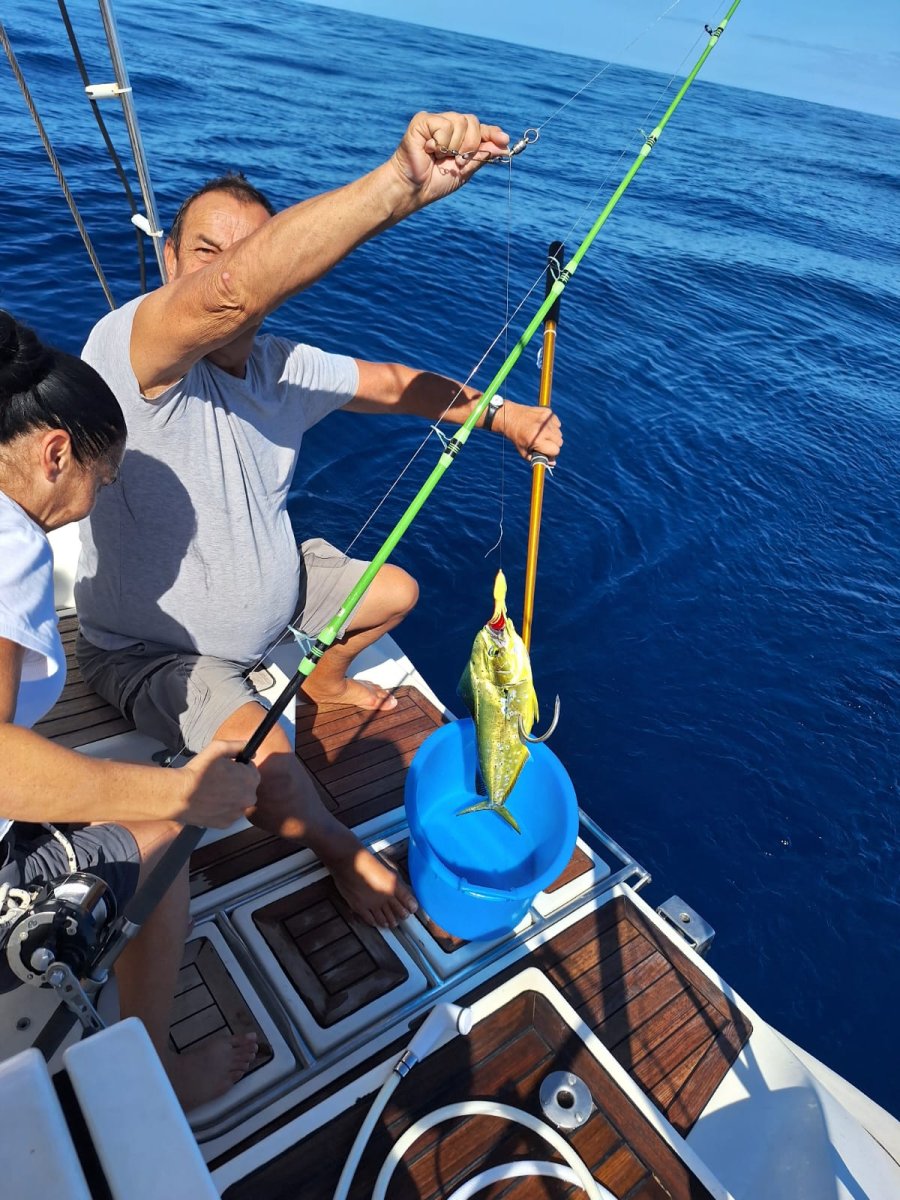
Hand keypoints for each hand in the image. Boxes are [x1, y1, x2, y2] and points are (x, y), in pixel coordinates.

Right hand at [174, 740, 259, 828]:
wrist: (179, 795)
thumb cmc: (198, 771)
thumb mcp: (218, 748)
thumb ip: (238, 746)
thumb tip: (249, 748)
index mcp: (251, 779)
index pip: (251, 770)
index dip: (238, 767)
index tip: (227, 768)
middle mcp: (249, 798)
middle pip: (247, 787)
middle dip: (236, 782)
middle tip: (218, 779)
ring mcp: (238, 813)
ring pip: (238, 801)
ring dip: (230, 796)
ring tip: (212, 791)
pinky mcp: (227, 824)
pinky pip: (229, 814)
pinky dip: (222, 809)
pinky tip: (210, 803)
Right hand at [391, 111, 508, 207]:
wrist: (414, 188)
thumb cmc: (436, 181)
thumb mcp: (465, 170)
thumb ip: (482, 155)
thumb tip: (504, 146)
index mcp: (461, 137)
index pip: (481, 129)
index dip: (493, 133)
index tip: (504, 141)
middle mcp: (450, 126)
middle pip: (473, 123)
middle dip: (469, 146)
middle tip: (456, 162)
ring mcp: (436, 121)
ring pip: (460, 122)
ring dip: (453, 147)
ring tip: (439, 157)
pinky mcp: (423, 120)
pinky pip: (445, 125)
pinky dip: (440, 142)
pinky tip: (428, 150)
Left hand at [494, 401, 562, 465]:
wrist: (510, 417)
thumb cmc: (517, 437)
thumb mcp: (524, 451)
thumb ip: (538, 459)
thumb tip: (553, 463)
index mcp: (537, 440)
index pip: (555, 450)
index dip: (551, 453)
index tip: (546, 451)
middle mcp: (543, 429)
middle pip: (559, 442)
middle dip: (553, 444)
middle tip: (544, 443)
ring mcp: (546, 419)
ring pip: (559, 432)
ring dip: (553, 435)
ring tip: (542, 434)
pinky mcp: (548, 412)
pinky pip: (557, 423)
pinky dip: (552, 426)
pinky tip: (543, 426)